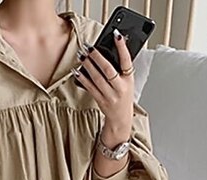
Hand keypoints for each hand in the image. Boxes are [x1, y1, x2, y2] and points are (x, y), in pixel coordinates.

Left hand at [72, 28, 134, 143]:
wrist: (121, 118)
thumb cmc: (123, 96)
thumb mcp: (127, 82)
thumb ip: (121, 68)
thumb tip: (109, 50)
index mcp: (129, 80)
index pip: (127, 61)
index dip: (122, 47)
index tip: (116, 35)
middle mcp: (120, 88)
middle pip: (108, 70)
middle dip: (97, 57)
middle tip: (89, 47)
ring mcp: (110, 96)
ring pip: (97, 78)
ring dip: (88, 65)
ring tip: (81, 55)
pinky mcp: (100, 101)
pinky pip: (90, 88)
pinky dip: (83, 78)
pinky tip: (77, 71)